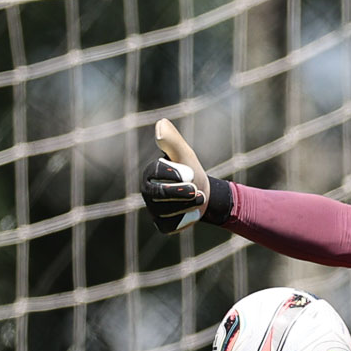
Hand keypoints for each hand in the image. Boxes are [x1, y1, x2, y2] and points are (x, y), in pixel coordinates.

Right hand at [142, 118, 217, 232]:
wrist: (203, 193)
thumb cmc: (191, 169)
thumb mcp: (185, 154)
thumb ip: (173, 141)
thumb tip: (160, 124)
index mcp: (150, 173)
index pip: (155, 173)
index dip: (173, 174)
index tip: (191, 173)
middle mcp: (148, 192)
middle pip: (158, 195)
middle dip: (180, 193)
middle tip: (197, 190)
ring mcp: (154, 209)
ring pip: (165, 212)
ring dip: (187, 206)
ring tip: (200, 198)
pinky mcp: (162, 224)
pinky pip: (171, 225)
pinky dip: (185, 220)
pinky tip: (193, 212)